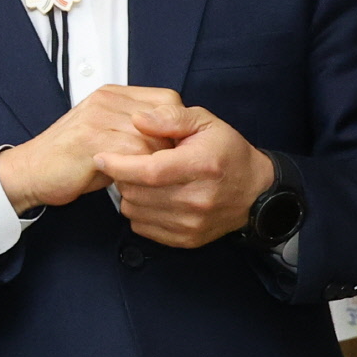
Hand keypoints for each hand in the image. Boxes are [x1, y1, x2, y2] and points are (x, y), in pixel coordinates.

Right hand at [0, 85, 178, 212]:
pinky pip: (136, 155)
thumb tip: (176, 139)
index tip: (173, 149)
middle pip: (163, 119)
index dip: (176, 126)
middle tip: (166, 168)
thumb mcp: (106, 134)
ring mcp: (98, 118)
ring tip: (149, 179)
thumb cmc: (70, 159)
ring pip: (153, 138)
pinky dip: (141, 172)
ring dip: (156, 163)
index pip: (166, 99)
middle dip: (169, 148)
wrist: (28, 172)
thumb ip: (136, 128)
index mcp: (110, 94)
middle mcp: (105, 100)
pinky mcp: (92, 140)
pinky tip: (133, 182)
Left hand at [95, 102, 276, 249]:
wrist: (255, 191)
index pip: (148, 171)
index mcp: (201, 166)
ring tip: (144, 180)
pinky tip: (152, 197)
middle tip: (131, 164)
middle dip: (124, 176)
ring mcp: (192, 223)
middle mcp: (197, 199)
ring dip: (130, 194)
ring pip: (135, 210)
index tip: (101, 156)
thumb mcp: (204, 122)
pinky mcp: (186, 239)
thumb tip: (138, 119)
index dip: (119, 164)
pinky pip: (142, 227)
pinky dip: (140, 212)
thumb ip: (170, 117)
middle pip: (137, 191)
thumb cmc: (227, 153)